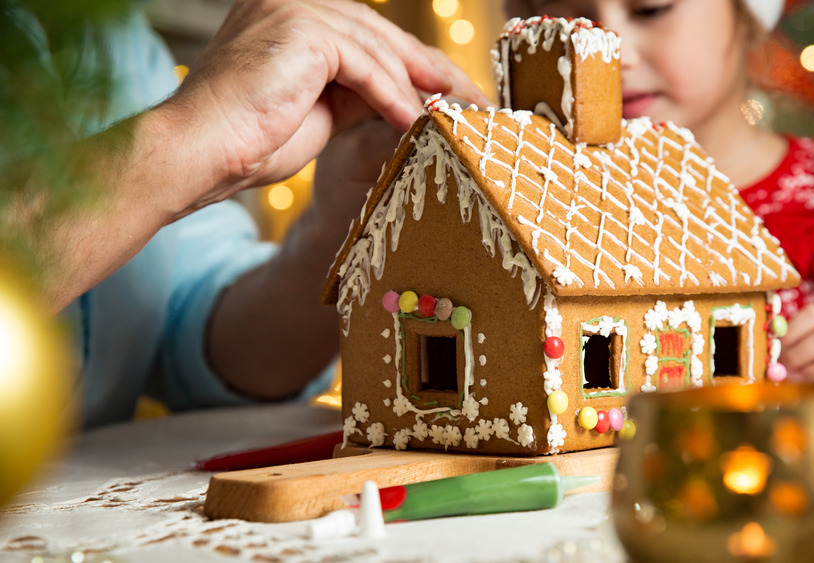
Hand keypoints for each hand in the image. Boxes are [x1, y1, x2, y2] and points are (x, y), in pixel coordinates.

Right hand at [163, 0, 489, 217]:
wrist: (199, 154)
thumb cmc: (250, 140)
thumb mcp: (320, 107)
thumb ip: (360, 89)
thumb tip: (411, 95)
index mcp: (291, 12)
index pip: (370, 36)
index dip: (416, 66)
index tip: (455, 95)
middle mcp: (291, 0)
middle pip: (381, 35)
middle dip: (431, 72)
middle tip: (472, 103)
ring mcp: (293, 8)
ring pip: (377, 48)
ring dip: (417, 88)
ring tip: (450, 119)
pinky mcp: (301, 28)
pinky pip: (365, 64)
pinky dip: (392, 96)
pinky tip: (412, 122)